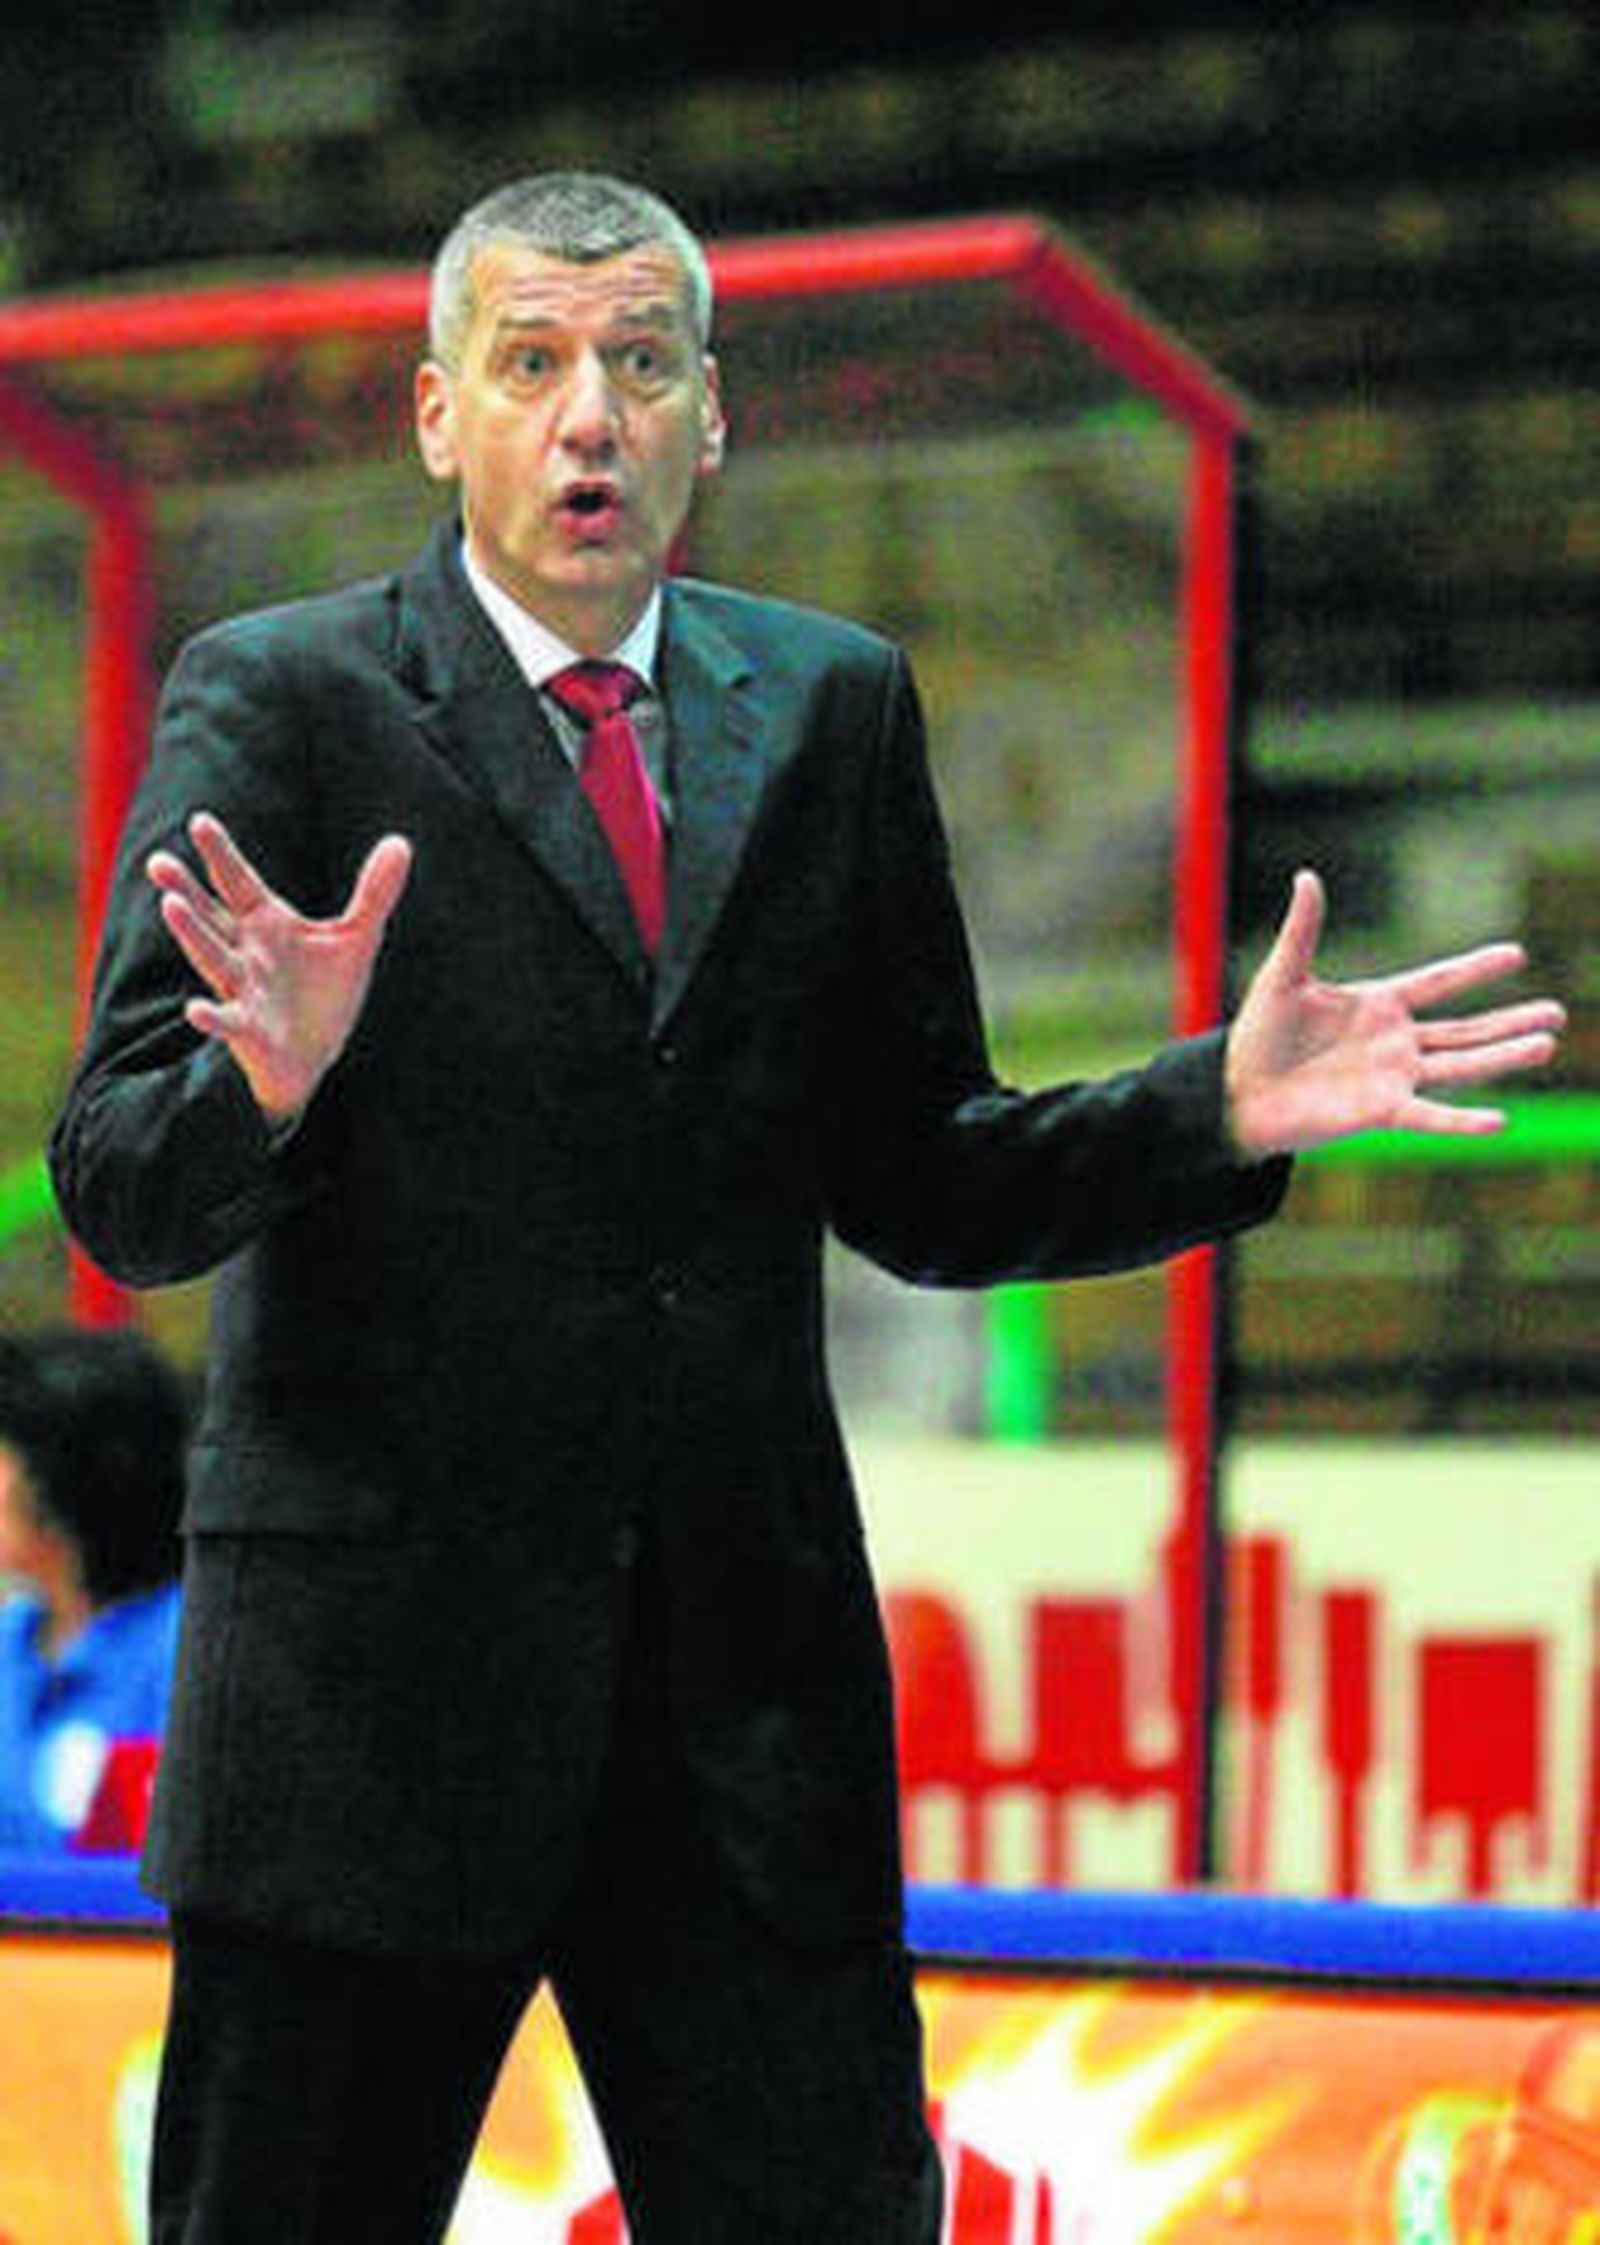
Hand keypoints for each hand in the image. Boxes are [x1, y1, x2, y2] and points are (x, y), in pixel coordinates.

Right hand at [147, 811, 413, 1126]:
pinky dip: (212, 1017)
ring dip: (192, 935)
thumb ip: (374, 892)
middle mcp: (245, 953)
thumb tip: (400, 842)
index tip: (200, 820)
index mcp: (265, 923)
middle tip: (159, 862)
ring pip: (212, 959)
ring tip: (170, 907)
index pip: (238, 881)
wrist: (317, 1054)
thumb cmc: (325, 992)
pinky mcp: (249, 1031)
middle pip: (210, 916)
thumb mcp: (357, 938)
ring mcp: (243, 991)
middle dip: (186, 890)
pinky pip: (227, 1021)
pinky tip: (196, 1010)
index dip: (220, 853)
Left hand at [1225, 868, 1564, 1159]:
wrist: (1237, 1092)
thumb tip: (1305, 876)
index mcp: (1378, 1005)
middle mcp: (1395, 1042)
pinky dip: (1462, 1119)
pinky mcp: (1381, 1111)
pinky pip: (1429, 1115)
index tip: (1516, 953)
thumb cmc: (1258, 1036)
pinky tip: (1499, 1120)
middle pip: (1465, 1029)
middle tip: (1557, 1013)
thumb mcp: (1282, 977)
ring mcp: (1393, 1077)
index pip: (1437, 982)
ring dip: (1503, 1056)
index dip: (1474, 969)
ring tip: (1546, 1044)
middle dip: (1510, 1020)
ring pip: (1460, 1066)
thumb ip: (1303, 930)